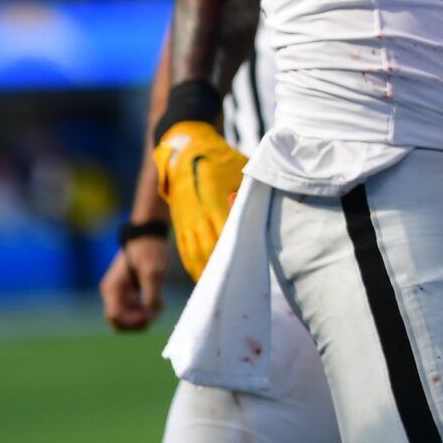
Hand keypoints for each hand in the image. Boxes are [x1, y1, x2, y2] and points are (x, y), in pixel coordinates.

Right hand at [100, 236, 166, 330]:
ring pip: (124, 316)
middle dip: (136, 323)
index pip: (115, 317)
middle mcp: (110, 291)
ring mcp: (117, 291)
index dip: (132, 322)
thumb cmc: (150, 249)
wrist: (149, 232)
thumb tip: (152, 315)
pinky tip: (156, 305)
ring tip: (157, 308)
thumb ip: (151, 296)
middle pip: (117, 320)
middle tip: (155, 315)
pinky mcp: (126, 290)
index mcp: (112, 288)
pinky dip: (141, 311)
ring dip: (140, 318)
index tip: (151, 315)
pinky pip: (130, 309)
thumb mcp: (153, 272)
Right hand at [154, 122, 247, 278]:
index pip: (228, 232)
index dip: (238, 250)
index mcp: (214, 200)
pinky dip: (194, 267)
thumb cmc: (218, 157)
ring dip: (208, 274)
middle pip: (212, 249)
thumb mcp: (239, 166)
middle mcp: (198, 215)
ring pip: (196, 254)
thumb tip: (263, 202)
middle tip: (239, 289)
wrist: (183, 150)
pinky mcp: (180, 223)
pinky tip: (204, 280)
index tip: (251, 267)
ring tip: (222, 293)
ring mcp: (186, 221)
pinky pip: (186, 251)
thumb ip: (248, 188)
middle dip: (225, 271)